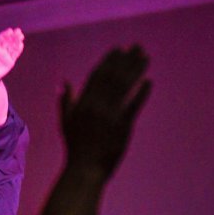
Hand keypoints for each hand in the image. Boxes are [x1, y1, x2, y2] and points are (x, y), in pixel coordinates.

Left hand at [0, 28, 24, 81]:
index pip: (0, 38)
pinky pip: (14, 55)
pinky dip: (18, 50)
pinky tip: (21, 45)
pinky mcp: (9, 62)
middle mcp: (0, 49)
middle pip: (8, 41)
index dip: (5, 34)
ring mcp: (5, 55)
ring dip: (17, 41)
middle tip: (18, 31)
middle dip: (13, 36)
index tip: (10, 30)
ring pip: (12, 47)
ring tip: (21, 37)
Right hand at [60, 46, 150, 177]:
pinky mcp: (123, 126)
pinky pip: (134, 105)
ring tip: (145, 57)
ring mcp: (110, 114)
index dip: (110, 60)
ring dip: (136, 70)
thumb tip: (64, 81)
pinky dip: (141, 92)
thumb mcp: (65, 121)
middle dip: (126, 59)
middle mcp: (97, 104)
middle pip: (114, 75)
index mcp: (84, 101)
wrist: (85, 168)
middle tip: (137, 46)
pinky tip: (148, 81)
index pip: (98, 74)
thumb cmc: (75, 146)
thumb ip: (66, 99)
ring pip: (125, 86)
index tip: (120, 49)